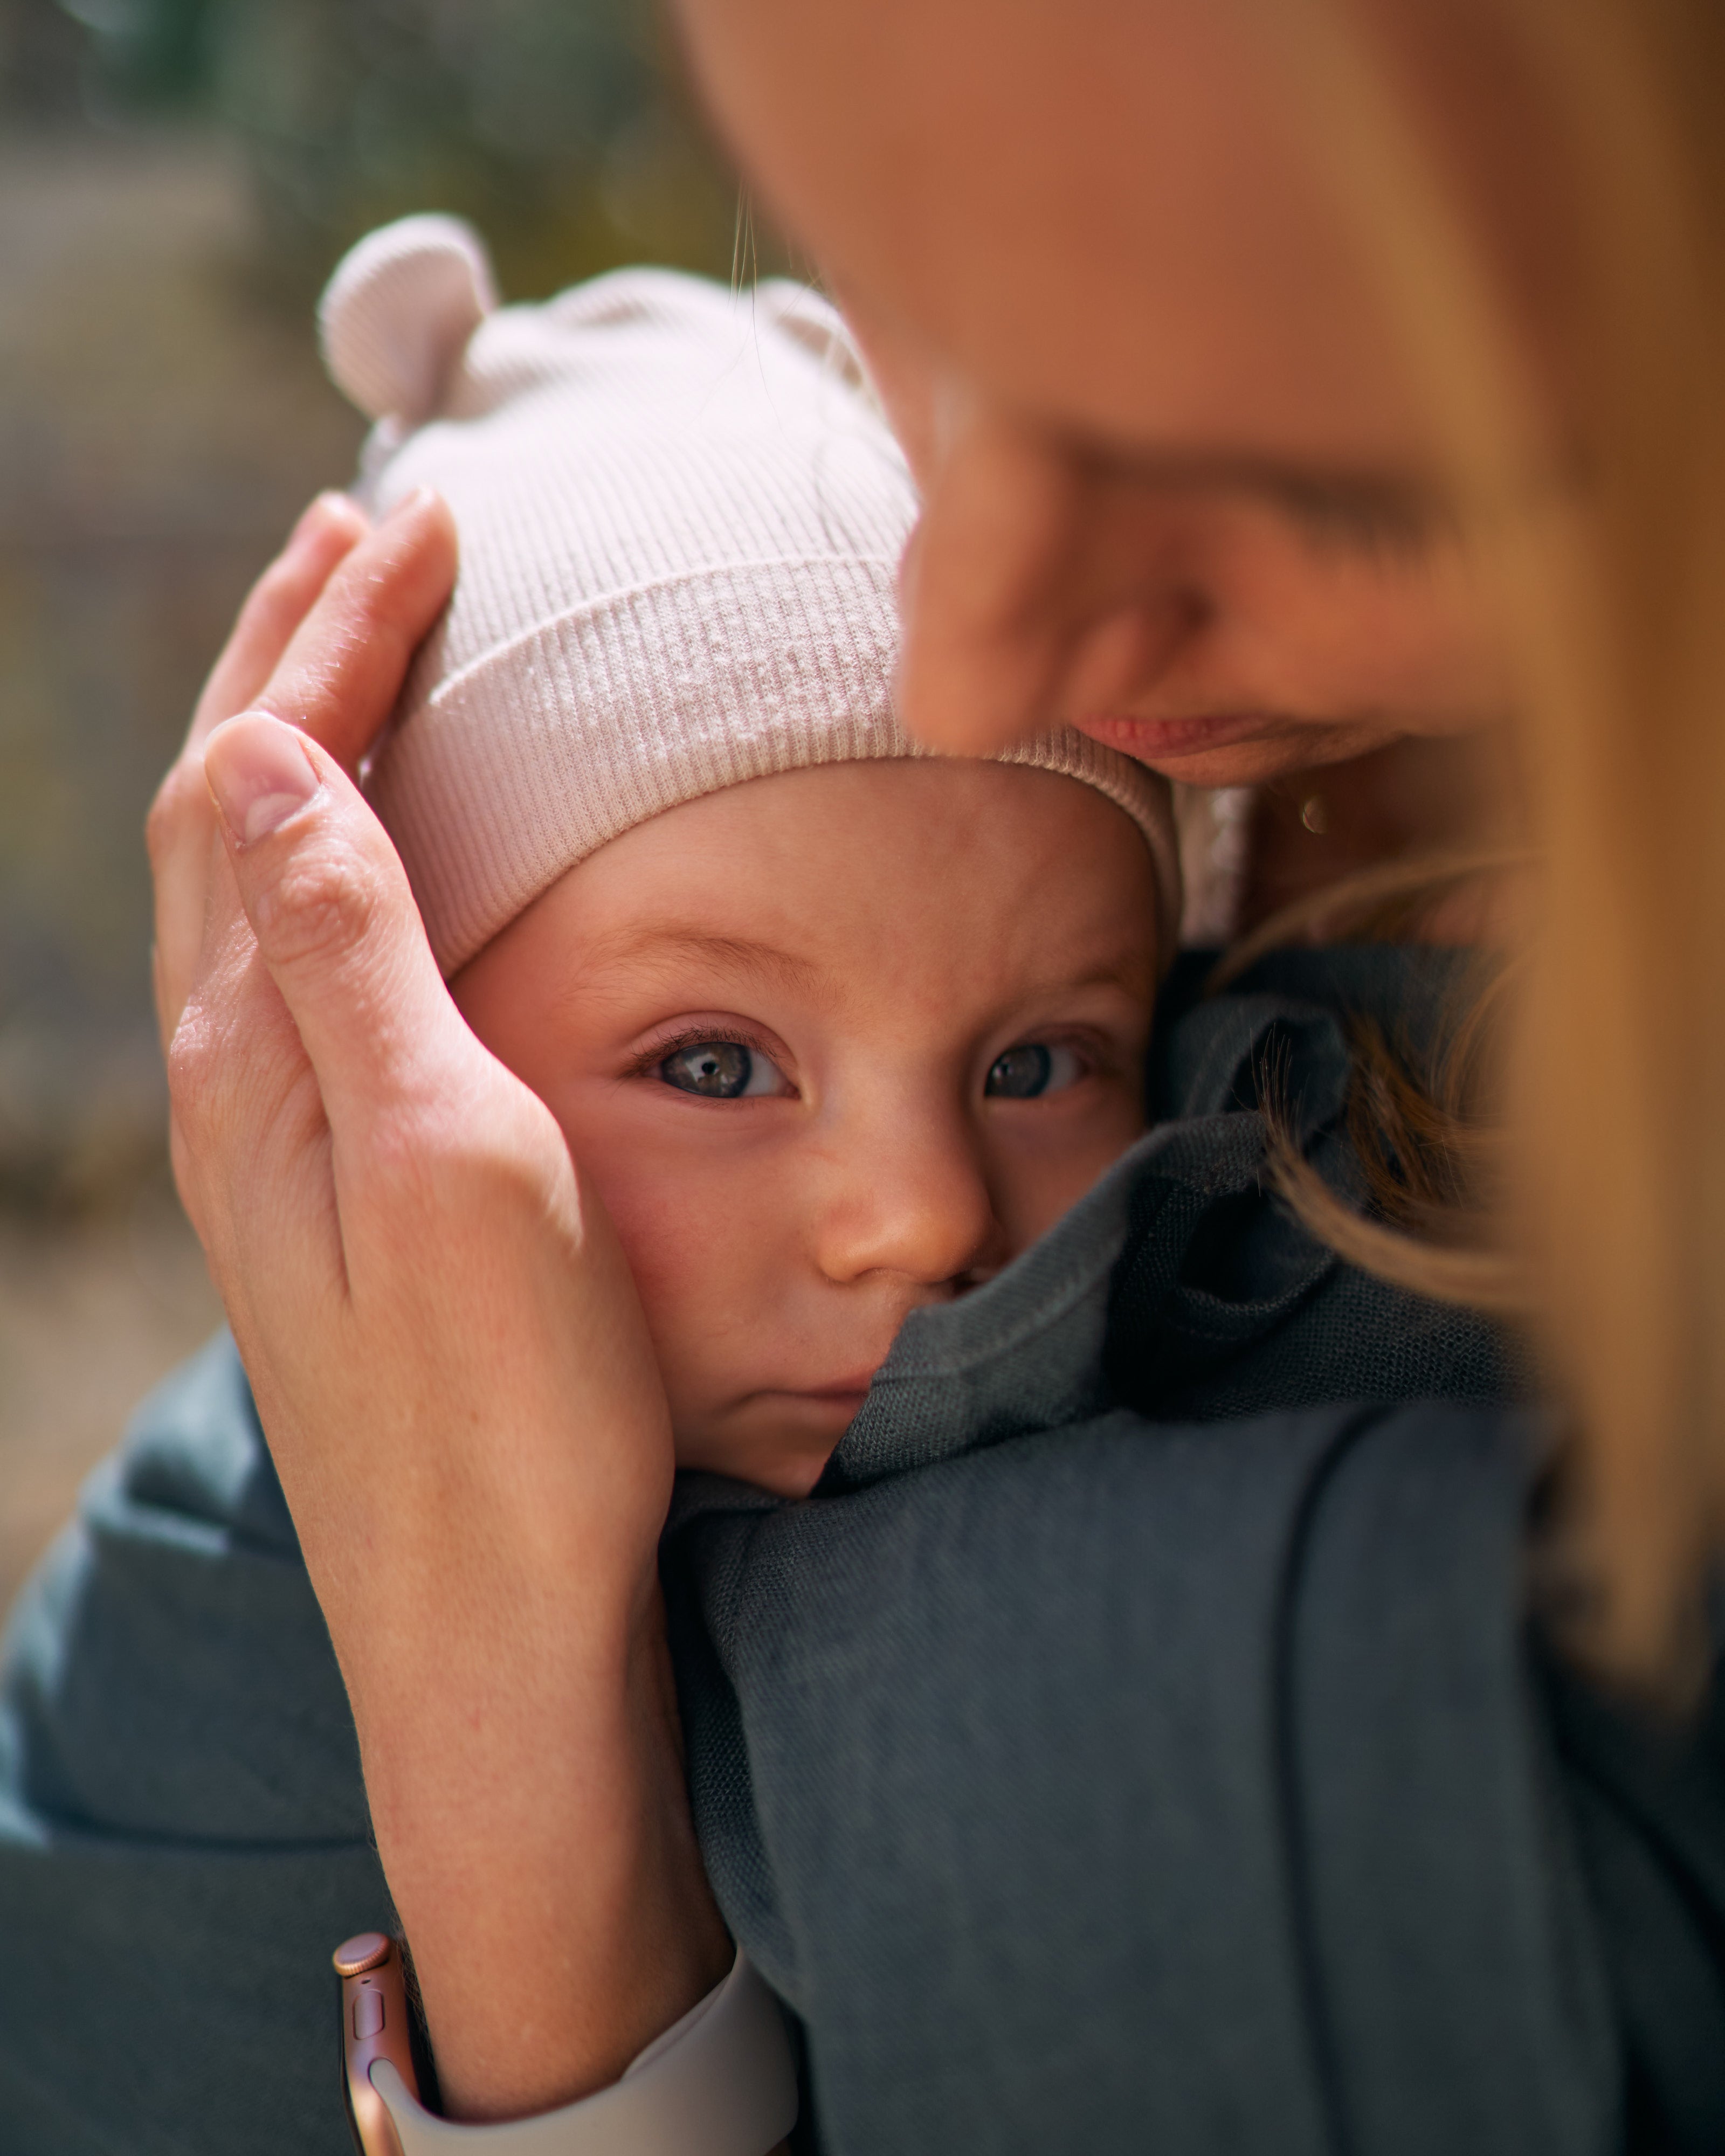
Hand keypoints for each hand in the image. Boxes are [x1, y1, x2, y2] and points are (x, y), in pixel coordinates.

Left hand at [148, 491, 730, 2117]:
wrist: (492, 1623)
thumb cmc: (506, 1415)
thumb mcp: (453, 1167)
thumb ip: (352, 963)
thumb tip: (267, 768)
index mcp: (261, 1060)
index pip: (268, 783)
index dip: (336, 640)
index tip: (419, 521)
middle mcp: (239, 1086)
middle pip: (235, 817)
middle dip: (293, 655)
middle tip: (359, 530)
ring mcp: (275, 1140)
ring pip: (257, 885)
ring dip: (299, 742)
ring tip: (351, 650)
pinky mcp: (326, 1186)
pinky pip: (297, 959)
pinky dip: (331, 853)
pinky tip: (373, 856)